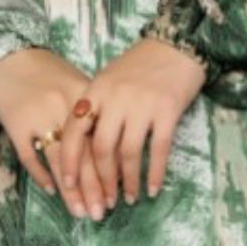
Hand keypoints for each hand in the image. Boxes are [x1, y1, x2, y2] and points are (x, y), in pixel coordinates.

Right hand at [0, 47, 112, 222]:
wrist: (11, 54)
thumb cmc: (47, 72)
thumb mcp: (74, 83)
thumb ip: (91, 112)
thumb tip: (111, 149)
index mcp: (83, 95)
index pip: (101, 139)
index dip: (109, 170)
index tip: (116, 194)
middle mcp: (64, 105)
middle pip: (83, 154)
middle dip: (93, 187)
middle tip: (101, 213)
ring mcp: (40, 114)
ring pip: (59, 160)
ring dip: (71, 190)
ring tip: (81, 212)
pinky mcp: (17, 122)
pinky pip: (31, 156)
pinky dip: (41, 175)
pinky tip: (52, 190)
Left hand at [57, 37, 206, 206]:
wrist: (177, 44)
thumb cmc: (141, 65)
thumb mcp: (111, 79)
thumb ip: (98, 108)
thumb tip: (89, 152)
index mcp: (98, 88)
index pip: (75, 129)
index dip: (70, 160)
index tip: (69, 184)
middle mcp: (117, 97)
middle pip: (102, 148)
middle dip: (102, 181)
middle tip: (105, 201)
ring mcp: (143, 103)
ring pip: (129, 153)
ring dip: (128, 182)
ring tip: (128, 198)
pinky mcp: (168, 110)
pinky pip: (158, 149)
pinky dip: (155, 173)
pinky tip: (153, 188)